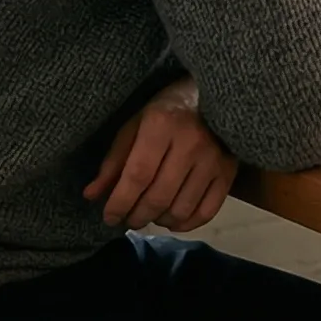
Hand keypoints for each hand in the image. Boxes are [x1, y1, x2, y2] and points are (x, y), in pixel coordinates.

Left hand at [84, 77, 237, 231]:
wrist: (213, 96)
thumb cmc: (166, 111)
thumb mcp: (134, 126)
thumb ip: (113, 161)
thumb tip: (91, 196)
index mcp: (161, 124)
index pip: (137, 175)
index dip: (120, 202)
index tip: (109, 217)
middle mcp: (191, 142)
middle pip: (158, 196)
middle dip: (137, 216)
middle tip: (128, 219)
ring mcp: (213, 158)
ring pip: (181, 208)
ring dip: (159, 220)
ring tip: (150, 215)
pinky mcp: (228, 171)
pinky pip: (206, 211)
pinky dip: (186, 224)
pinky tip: (173, 220)